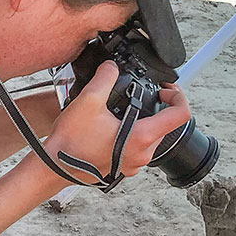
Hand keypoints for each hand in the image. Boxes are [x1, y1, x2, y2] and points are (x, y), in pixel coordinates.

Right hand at [44, 61, 193, 182]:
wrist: (55, 166)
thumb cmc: (70, 141)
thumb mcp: (89, 100)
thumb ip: (106, 76)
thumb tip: (111, 66)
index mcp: (141, 137)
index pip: (180, 115)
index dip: (178, 96)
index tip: (165, 91)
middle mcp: (143, 153)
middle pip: (166, 126)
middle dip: (159, 107)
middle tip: (145, 94)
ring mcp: (135, 163)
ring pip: (152, 137)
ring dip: (145, 120)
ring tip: (126, 109)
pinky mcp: (125, 168)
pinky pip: (139, 148)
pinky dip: (134, 134)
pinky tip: (116, 126)